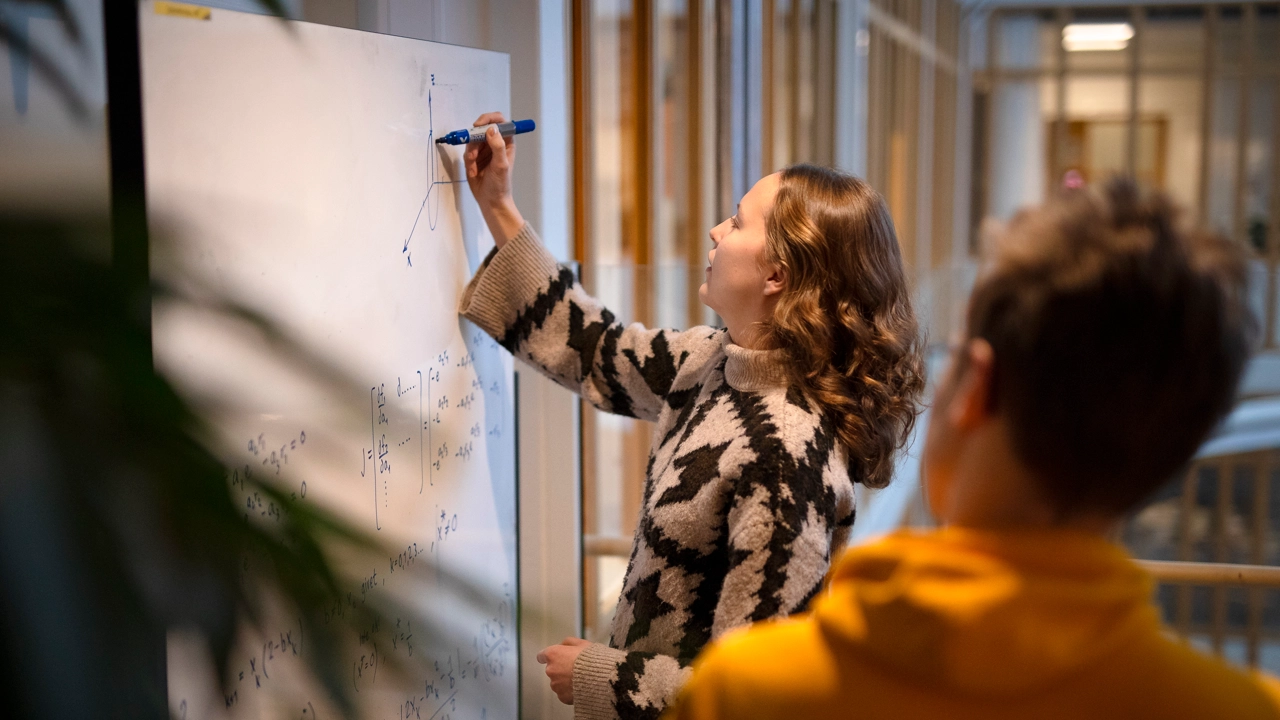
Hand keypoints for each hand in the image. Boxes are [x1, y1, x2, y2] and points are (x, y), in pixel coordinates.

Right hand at [463, 111, 524, 246]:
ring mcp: (484, 149)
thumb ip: (497, 146)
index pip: (499, 121)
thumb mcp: (501, 165)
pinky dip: (468, 160)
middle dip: (475, 139)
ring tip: (473, 165)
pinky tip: (473, 170)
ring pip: (472, 140)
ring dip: (470, 152)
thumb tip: (492, 129)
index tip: (479, 125)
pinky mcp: (474, 157)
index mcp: (506, 142)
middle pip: (482, 129)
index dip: (489, 119)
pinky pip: (467, 151)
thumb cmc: (500, 185)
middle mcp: (495, 143)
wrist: (490, 201)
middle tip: (473, 152)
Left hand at [536, 637, 589, 704]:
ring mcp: (556, 685)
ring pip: (558, 682)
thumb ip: (568, 642)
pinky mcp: (562, 697)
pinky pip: (564, 693)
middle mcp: (551, 670)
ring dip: (565, 681)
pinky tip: (581, 688)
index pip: (542, 656)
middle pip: (552, 669)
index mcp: (553, 655)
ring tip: (581, 679)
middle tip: (576, 668)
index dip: (550, 657)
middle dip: (561, 669)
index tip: (556, 658)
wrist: (601, 679)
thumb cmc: (592, 659)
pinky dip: (570, 691)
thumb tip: (562, 645)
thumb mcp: (582, 643)